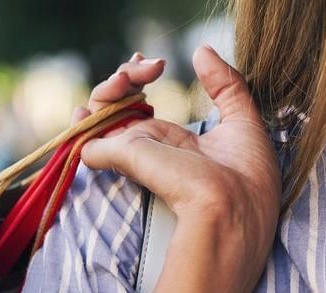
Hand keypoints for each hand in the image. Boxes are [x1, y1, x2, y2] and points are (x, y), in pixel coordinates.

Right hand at [79, 46, 280, 281]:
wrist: (229, 209)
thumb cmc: (243, 179)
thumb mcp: (242, 122)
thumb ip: (224, 85)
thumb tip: (201, 51)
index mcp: (171, 143)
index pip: (140, 108)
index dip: (138, 79)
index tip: (153, 64)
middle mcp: (147, 148)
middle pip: (118, 106)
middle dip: (125, 78)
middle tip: (145, 66)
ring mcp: (130, 152)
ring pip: (100, 114)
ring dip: (106, 89)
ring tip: (126, 76)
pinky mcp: (117, 155)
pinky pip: (86, 136)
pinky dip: (82, 120)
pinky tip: (89, 106)